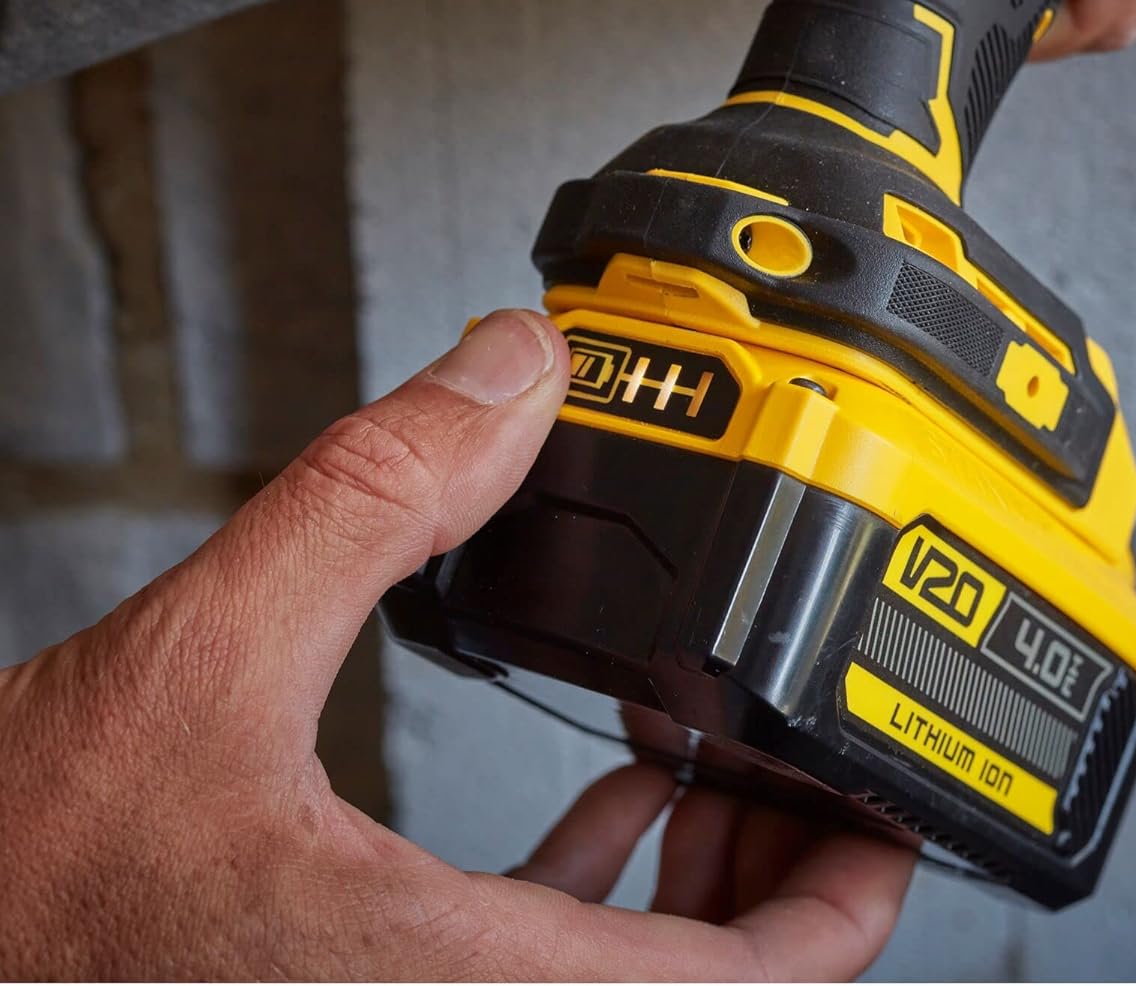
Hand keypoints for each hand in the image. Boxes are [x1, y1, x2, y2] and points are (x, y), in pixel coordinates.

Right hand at [0, 309, 914, 979]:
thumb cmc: (16, 888)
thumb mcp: (197, 659)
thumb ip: (370, 501)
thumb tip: (505, 372)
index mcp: (449, 980)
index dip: (844, 904)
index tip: (887, 818)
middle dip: (779, 866)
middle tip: (803, 753)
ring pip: (629, 983)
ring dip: (699, 877)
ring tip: (720, 751)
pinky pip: (542, 969)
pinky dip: (604, 886)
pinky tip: (618, 802)